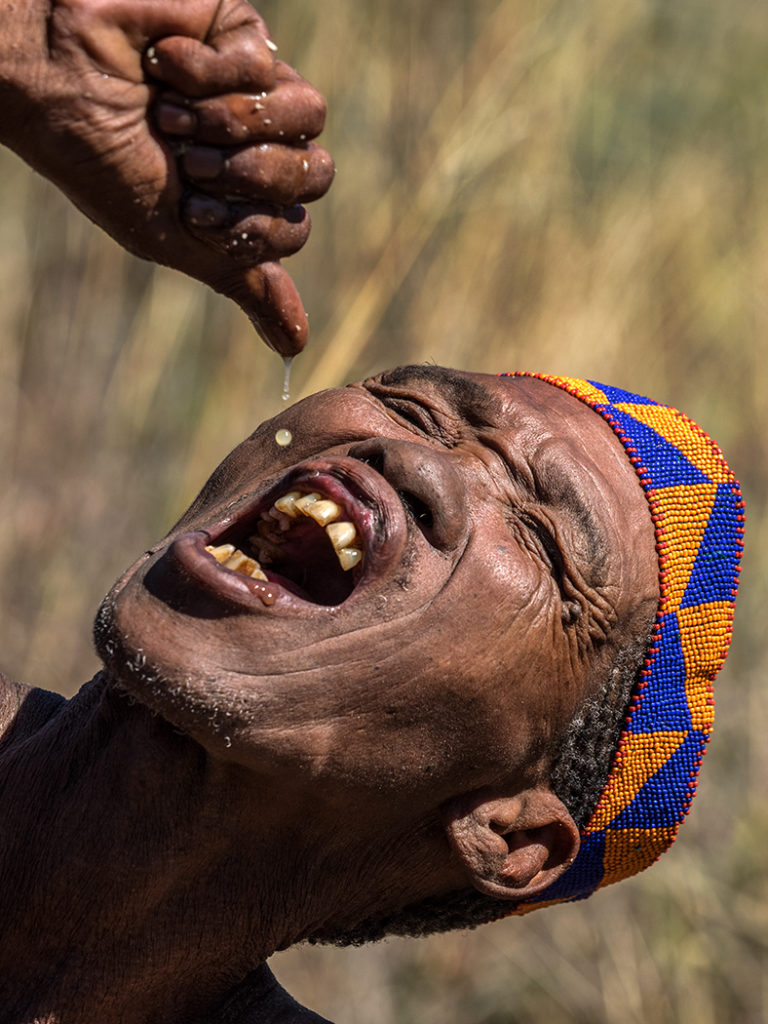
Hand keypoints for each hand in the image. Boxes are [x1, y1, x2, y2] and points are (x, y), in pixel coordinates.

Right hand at [0, 0, 333, 354]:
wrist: (52, 79)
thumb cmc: (102, 164)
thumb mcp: (172, 239)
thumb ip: (243, 282)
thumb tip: (298, 347)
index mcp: (246, 198)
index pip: (295, 227)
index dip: (244, 223)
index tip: (189, 207)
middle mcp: (261, 145)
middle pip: (317, 174)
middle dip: (247, 175)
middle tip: (186, 162)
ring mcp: (258, 87)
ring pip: (311, 116)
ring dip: (231, 124)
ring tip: (175, 117)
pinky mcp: (242, 33)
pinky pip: (266, 62)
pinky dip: (205, 74)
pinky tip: (163, 66)